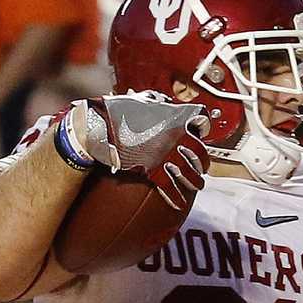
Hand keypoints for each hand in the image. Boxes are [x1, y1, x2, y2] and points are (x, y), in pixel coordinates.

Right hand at [69, 91, 210, 209]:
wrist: (99, 126)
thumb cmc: (117, 110)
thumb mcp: (140, 100)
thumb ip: (154, 100)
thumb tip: (158, 100)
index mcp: (175, 117)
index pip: (201, 121)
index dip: (203, 128)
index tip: (202, 133)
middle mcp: (176, 136)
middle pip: (199, 153)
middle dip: (203, 162)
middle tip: (203, 168)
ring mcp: (166, 154)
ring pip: (189, 172)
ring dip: (195, 181)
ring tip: (197, 185)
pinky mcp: (153, 170)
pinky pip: (169, 187)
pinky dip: (176, 197)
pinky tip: (180, 203)